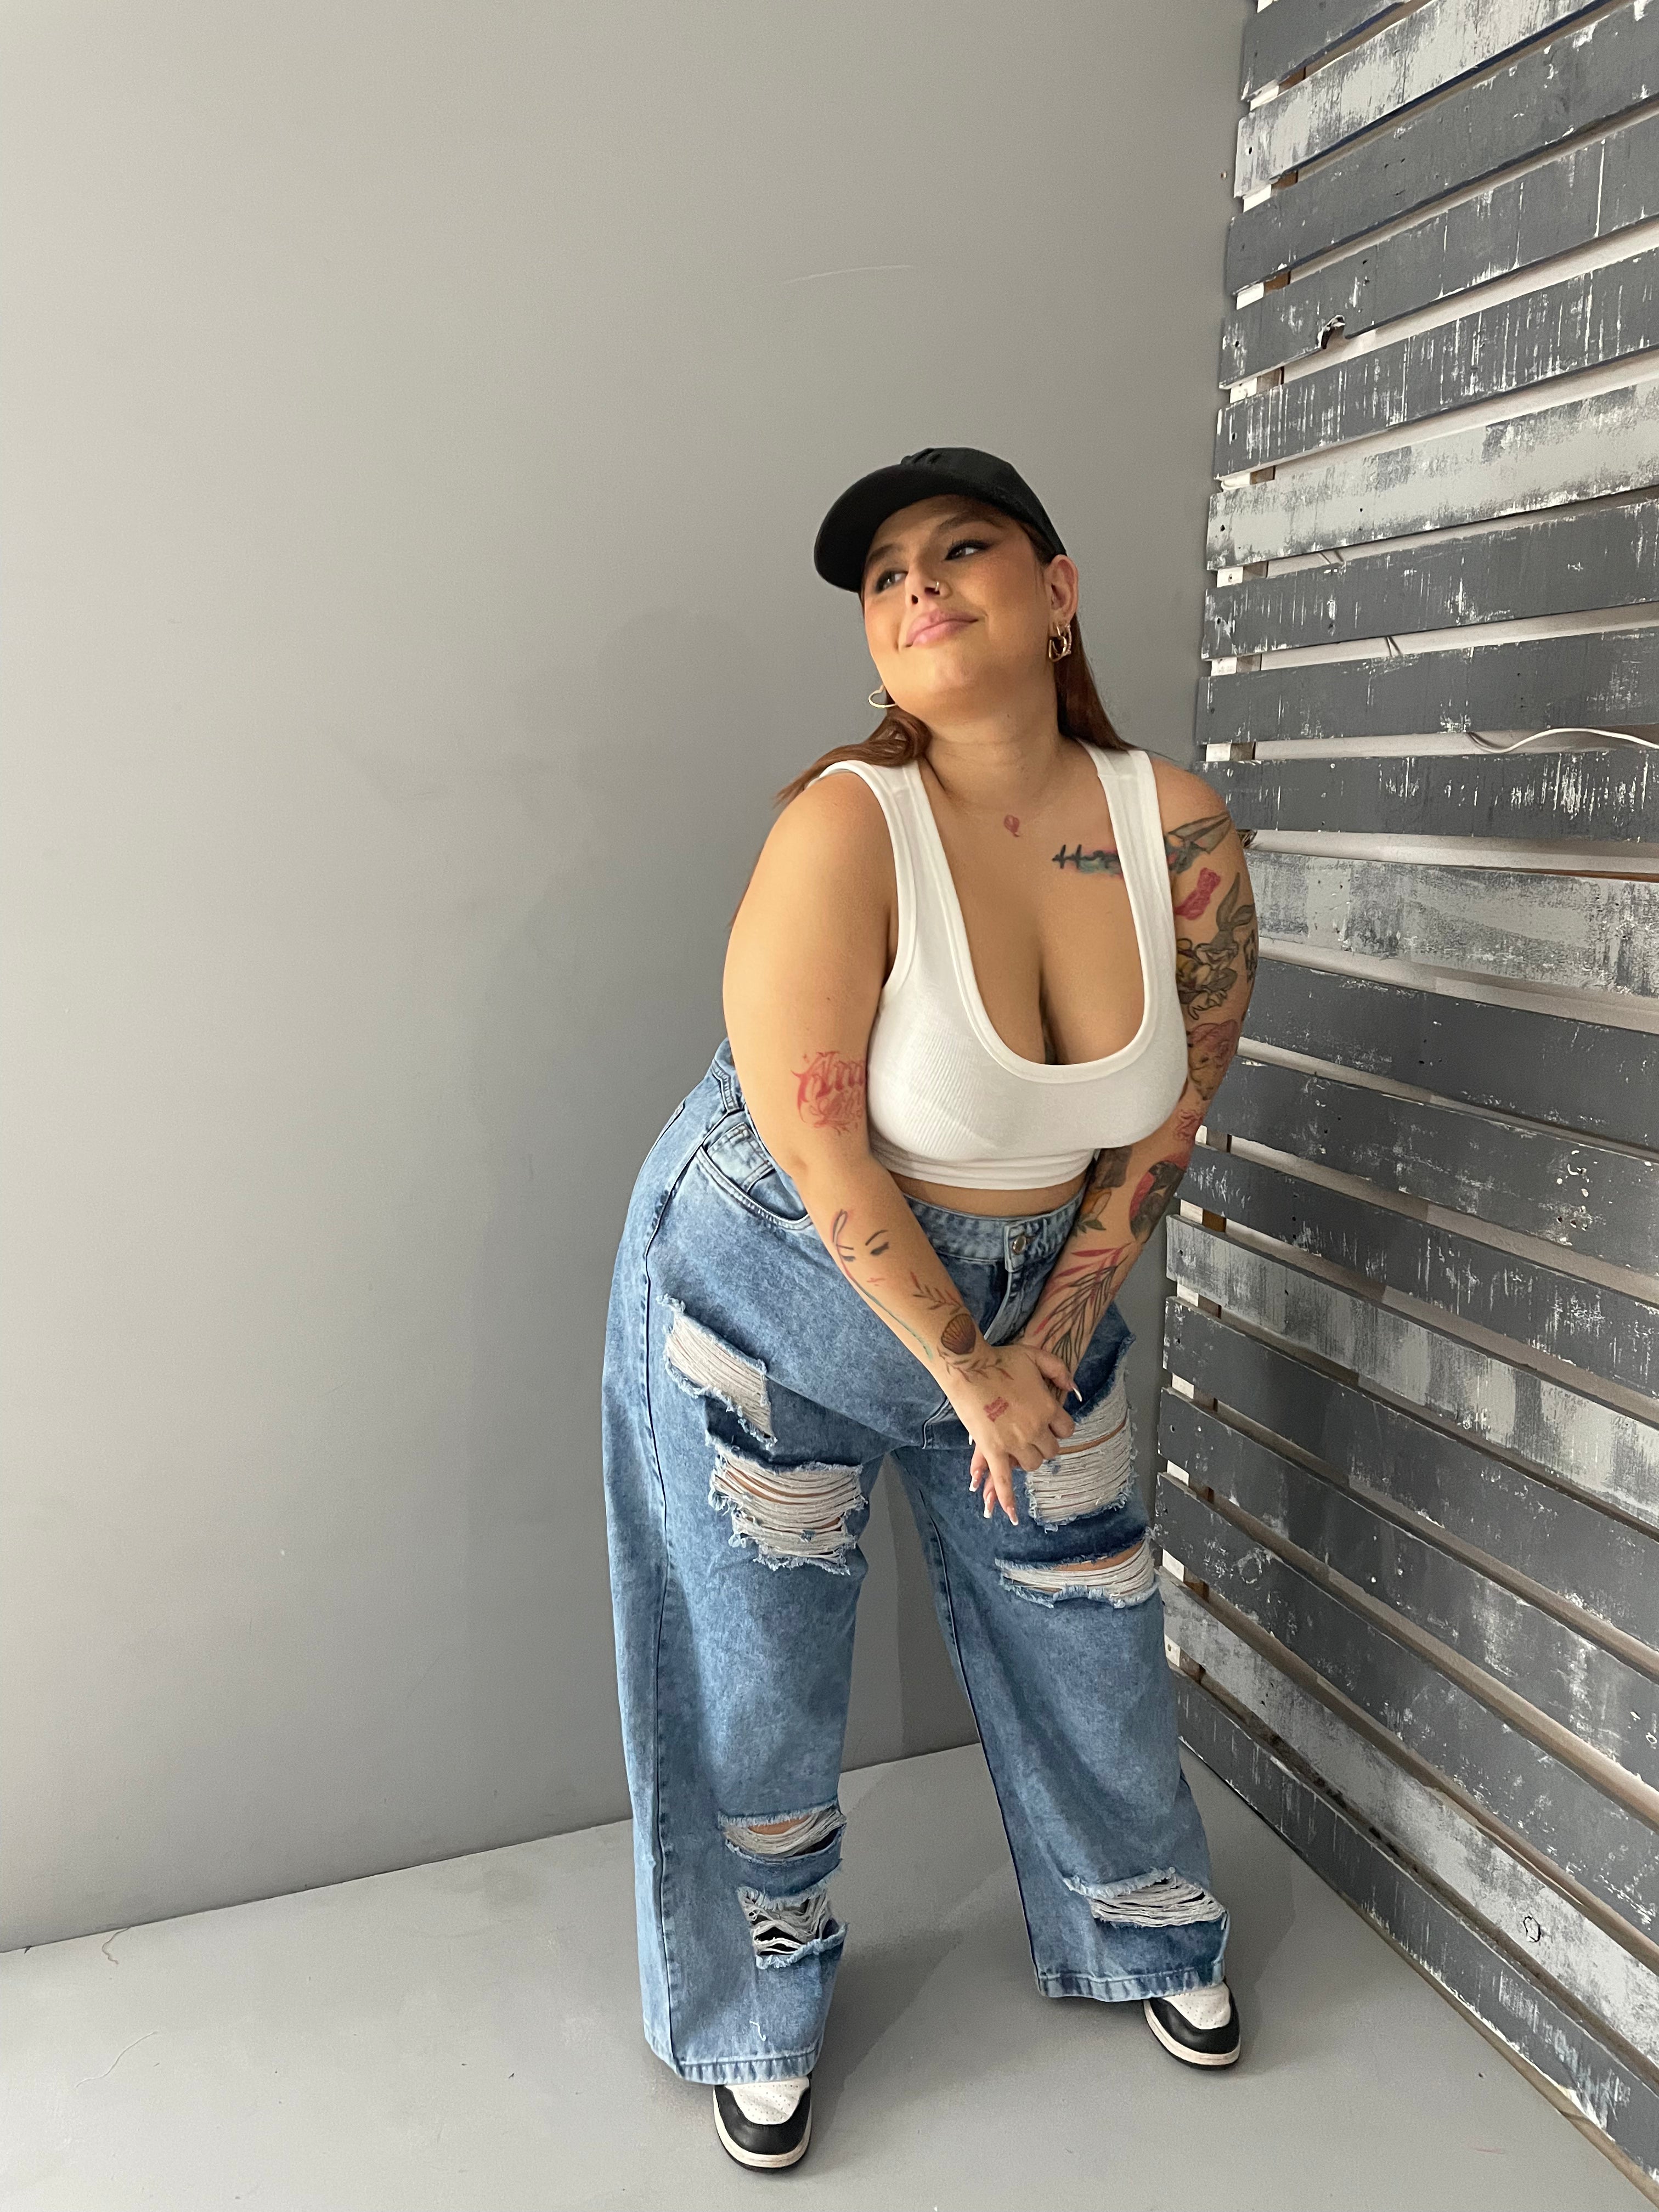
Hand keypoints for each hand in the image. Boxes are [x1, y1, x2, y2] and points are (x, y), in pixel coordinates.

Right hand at [947, 1341, 1077, 1525]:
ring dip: (1028, 1459)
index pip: (1066, 1430)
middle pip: (1051, 1450)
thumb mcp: (1037, 1356)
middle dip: (1043, 1444)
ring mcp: (1014, 1441)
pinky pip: (1003, 1479)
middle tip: (1031, 1433)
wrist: (969, 1366)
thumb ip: (1060, 1372)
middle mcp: (1035, 1428)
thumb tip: (1075, 1390)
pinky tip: (1010, 1515)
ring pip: (1032, 1463)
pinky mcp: (993, 1449)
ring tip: (1018, 1448)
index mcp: (1048, 1408)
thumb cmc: (1001, 1359)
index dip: (1057, 1427)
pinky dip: (1007, 1498)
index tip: (1049, 1422)